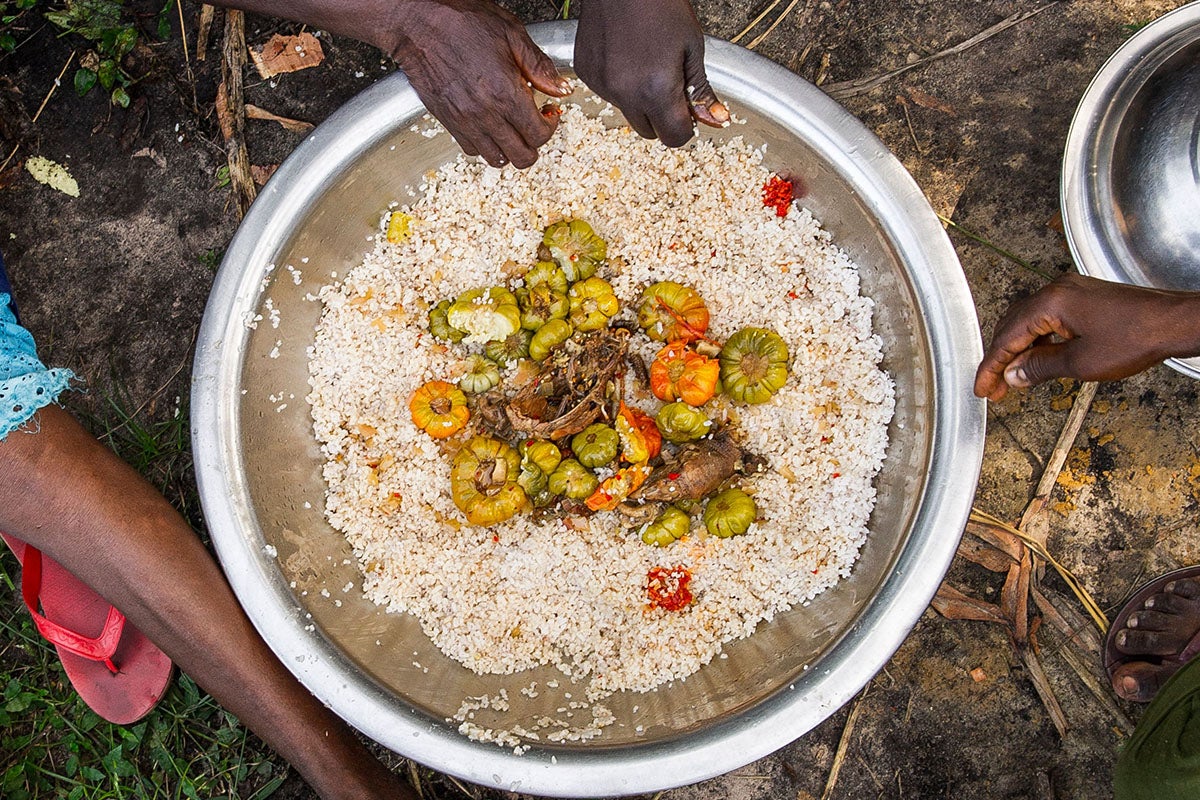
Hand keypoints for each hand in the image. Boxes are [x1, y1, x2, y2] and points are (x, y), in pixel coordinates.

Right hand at [385, 0, 571, 167]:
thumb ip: (540, 66)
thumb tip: (562, 89)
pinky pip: (471, 149)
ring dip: (510, 147)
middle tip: (534, 124)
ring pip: (497, 159)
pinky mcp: (447, 121)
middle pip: (522, 157)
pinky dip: (485, 144)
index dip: (550, 126)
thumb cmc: (461, 21)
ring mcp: (464, 121)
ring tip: (511, 126)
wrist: (418, 22)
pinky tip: (489, 124)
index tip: (548, 112)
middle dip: (534, 144)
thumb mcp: (512, 34)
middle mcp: (485, 114)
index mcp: (505, 93)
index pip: (539, 135)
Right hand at [574, 0, 727, 146]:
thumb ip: (701, 90)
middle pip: (649, 132)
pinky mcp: (587, 73)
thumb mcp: (692, 48)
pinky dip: (619, 84)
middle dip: (662, 116)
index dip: (685, 126)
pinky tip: (626, 56)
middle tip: (669, 83)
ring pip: (628, 113)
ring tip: (646, 62)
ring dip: (639, 99)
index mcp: (656, 90)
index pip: (674, 137)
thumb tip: (716, 119)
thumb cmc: (660, 4)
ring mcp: (602, 85)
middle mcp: (625, 94)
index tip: (687, 110)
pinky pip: (608, 94)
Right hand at [974, 274, 1199, 400]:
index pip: (1007, 339)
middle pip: (1012, 326)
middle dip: (1001, 359)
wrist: (1174, 322)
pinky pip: (1048, 318)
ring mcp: (1070, 291)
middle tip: (996, 387)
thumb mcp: (1081, 363)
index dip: (992, 367)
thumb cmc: (1137, 336)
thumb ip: (1040, 367)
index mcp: (1050, 302)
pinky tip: (1039, 358)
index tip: (983, 387)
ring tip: (1015, 378)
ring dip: (1019, 350)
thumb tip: (1014, 374)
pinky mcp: (1082, 297)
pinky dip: (1037, 340)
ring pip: (1029, 322)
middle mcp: (1056, 290)